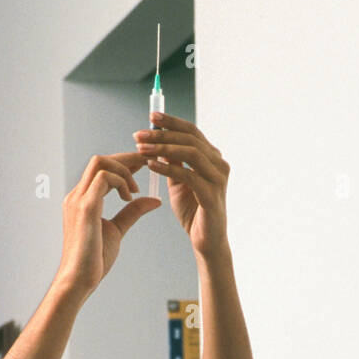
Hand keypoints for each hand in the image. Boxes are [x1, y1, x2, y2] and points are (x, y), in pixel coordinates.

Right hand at [56, 151, 160, 295]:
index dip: (124, 163)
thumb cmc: (94, 260)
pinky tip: (130, 197)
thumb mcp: (117, 230)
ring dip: (124, 170)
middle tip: (148, 165)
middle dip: (126, 158)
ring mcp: (79, 200)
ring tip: (136, 190)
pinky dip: (121, 182)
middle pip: (100, 159)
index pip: (101, 169)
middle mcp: (77, 195)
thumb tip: (153, 200)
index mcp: (82, 199)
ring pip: (100, 162)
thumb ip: (131, 212)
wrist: (79, 280)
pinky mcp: (85, 208)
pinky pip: (104, 178)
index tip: (144, 166)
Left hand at [133, 114, 229, 258]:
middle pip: (190, 139)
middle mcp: (219, 164)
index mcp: (212, 157)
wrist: (206, 241)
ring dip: (163, 148)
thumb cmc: (193, 211)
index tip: (151, 117)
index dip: (171, 122)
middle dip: (162, 134)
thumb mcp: (179, 181)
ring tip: (141, 148)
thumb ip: (172, 162)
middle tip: (138, 134)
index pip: (191, 132)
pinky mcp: (212, 195)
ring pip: (190, 153)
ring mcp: (218, 178)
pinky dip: (167, 168)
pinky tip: (150, 165)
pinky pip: (188, 175)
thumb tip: (158, 141)